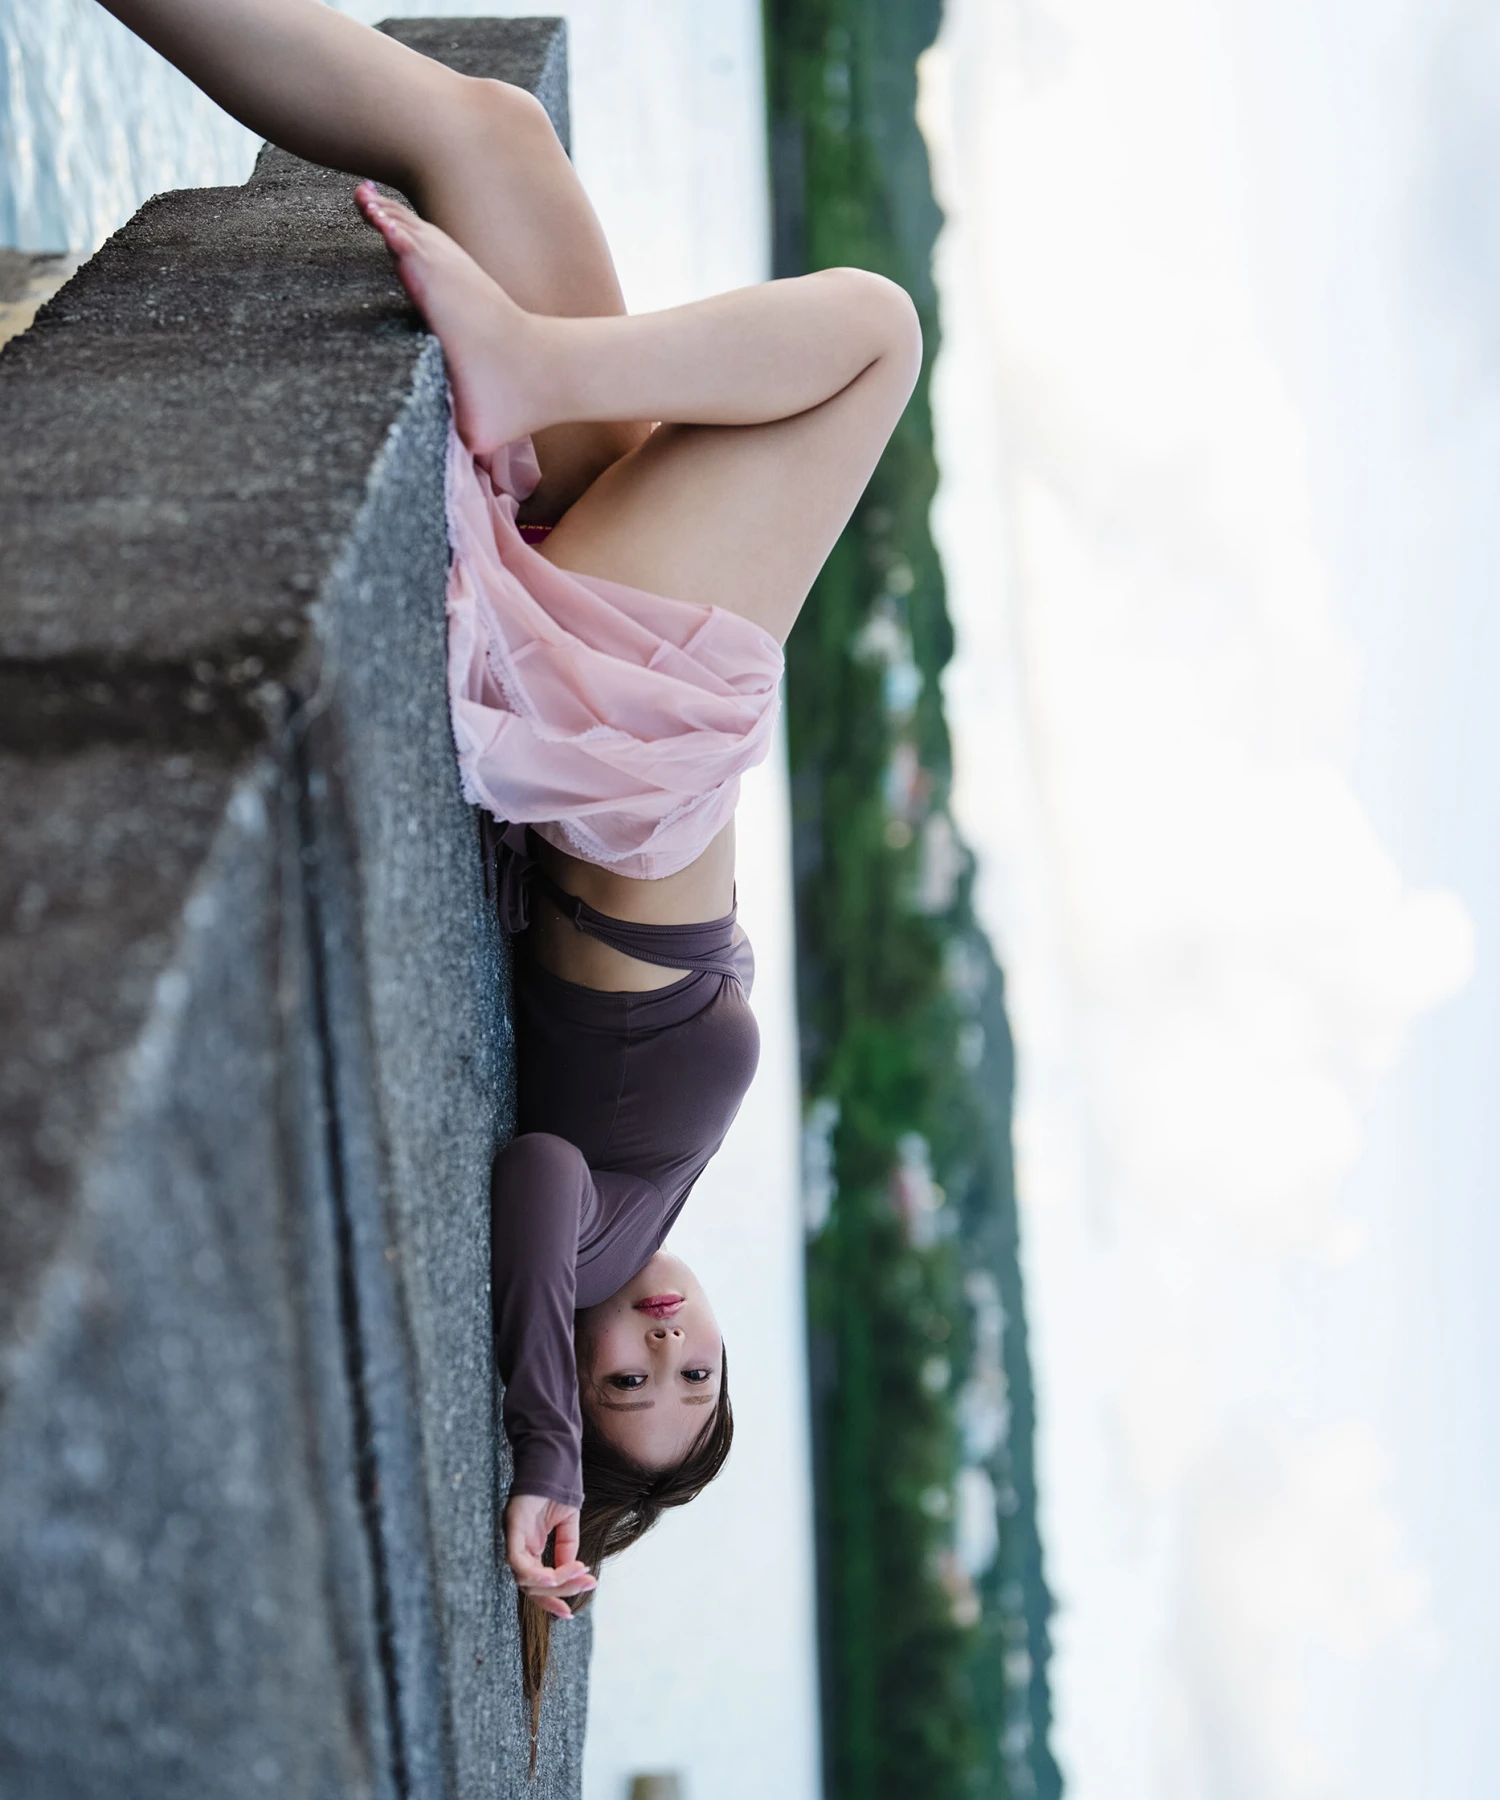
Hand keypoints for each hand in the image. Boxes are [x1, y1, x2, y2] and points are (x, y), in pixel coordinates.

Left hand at [503, 1493, 596, 1621]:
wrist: (554, 1461)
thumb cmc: (558, 1490)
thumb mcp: (567, 1525)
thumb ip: (567, 1550)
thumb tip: (570, 1575)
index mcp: (531, 1549)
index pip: (536, 1586)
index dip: (550, 1602)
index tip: (568, 1614)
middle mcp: (520, 1548)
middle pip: (533, 1586)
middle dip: (562, 1590)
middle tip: (588, 1582)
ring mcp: (514, 1539)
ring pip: (526, 1579)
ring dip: (555, 1582)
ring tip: (578, 1573)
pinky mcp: (512, 1528)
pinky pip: (517, 1560)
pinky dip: (533, 1573)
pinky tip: (552, 1575)